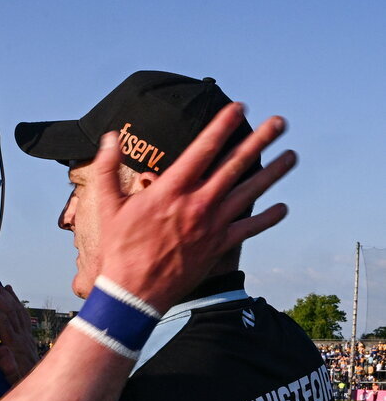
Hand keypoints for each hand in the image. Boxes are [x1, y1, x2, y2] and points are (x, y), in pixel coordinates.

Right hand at [0, 275, 38, 384]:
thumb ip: (8, 368)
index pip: (1, 318)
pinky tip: (8, 289)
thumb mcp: (13, 383)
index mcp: (15, 346)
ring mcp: (28, 337)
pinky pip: (22, 314)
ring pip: (16, 308)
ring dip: (2, 292)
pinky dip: (14, 300)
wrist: (44, 393)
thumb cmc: (22, 389)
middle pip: (8, 309)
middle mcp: (23, 338)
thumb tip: (2, 349)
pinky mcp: (30, 338)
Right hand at [94, 103, 295, 312]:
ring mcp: (211, 226)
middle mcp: (197, 203)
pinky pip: (249, 229)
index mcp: (171, 190)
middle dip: (259, 140)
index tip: (239, 108)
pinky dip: (267, 219)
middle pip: (235, 164)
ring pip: (249, 193)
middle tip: (279, 122)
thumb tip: (109, 138)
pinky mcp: (218, 247)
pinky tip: (283, 208)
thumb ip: (108, 169)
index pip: (203, 148)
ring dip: (273, 173)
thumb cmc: (119, 250)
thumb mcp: (108, 206)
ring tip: (292, 156)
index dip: (223, 125)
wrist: (134, 293)